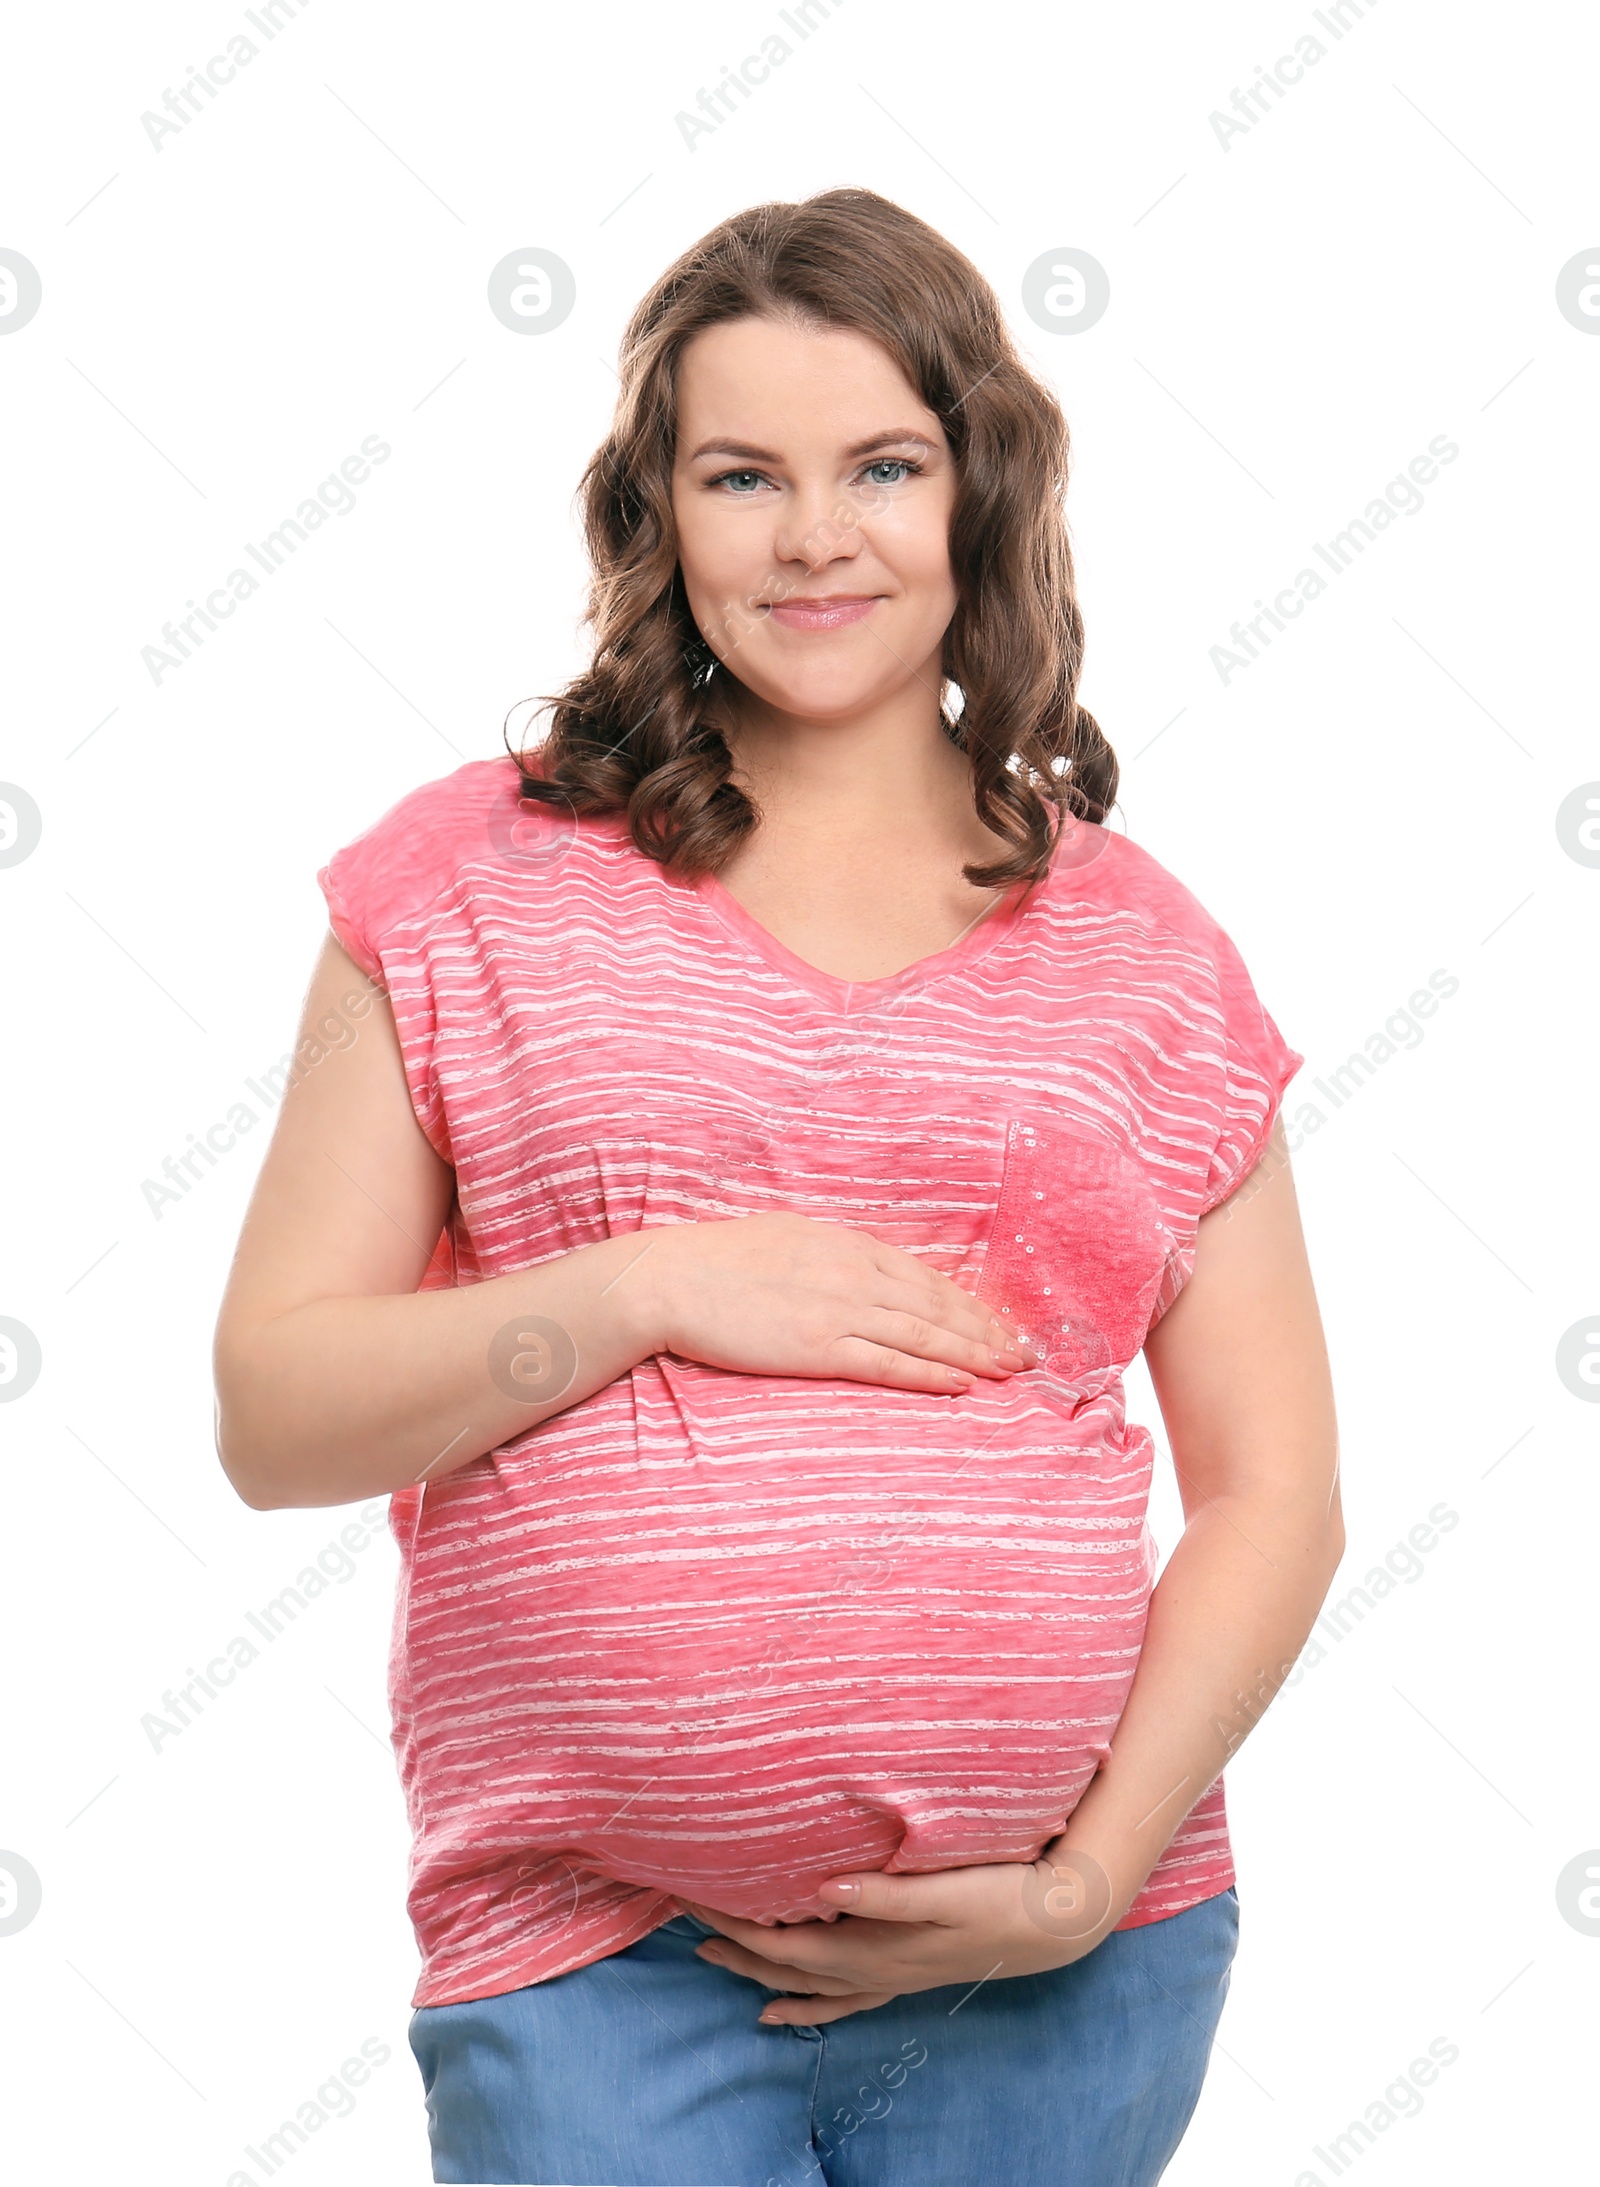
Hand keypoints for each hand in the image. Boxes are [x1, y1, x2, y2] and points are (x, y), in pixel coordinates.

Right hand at [628, 1212, 1038, 1394]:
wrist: (670, 1279)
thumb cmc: (718, 1259)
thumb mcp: (786, 1236)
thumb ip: (829, 1254)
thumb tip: (859, 1267)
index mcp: (847, 1244)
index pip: (925, 1277)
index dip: (969, 1302)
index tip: (1000, 1321)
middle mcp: (854, 1273)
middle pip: (938, 1305)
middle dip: (988, 1330)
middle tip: (1026, 1353)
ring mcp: (839, 1310)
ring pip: (925, 1335)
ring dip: (974, 1354)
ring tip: (1009, 1371)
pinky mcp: (819, 1346)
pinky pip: (889, 1363)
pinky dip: (931, 1374)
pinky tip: (961, 1384)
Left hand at [679, 1854, 1115, 2025]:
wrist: (1054, 1921)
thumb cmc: (1000, 1895)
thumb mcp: (945, 1889)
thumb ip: (884, 1892)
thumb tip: (823, 1891)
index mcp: (874, 1946)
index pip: (785, 1939)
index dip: (736, 1922)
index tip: (695, 1897)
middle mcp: (874, 1968)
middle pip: (786, 1962)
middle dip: (733, 1942)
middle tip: (686, 1919)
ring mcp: (891, 1976)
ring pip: (807, 1982)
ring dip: (758, 1970)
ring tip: (714, 1960)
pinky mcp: (908, 1972)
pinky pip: (843, 1998)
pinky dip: (807, 2003)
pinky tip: (786, 2010)